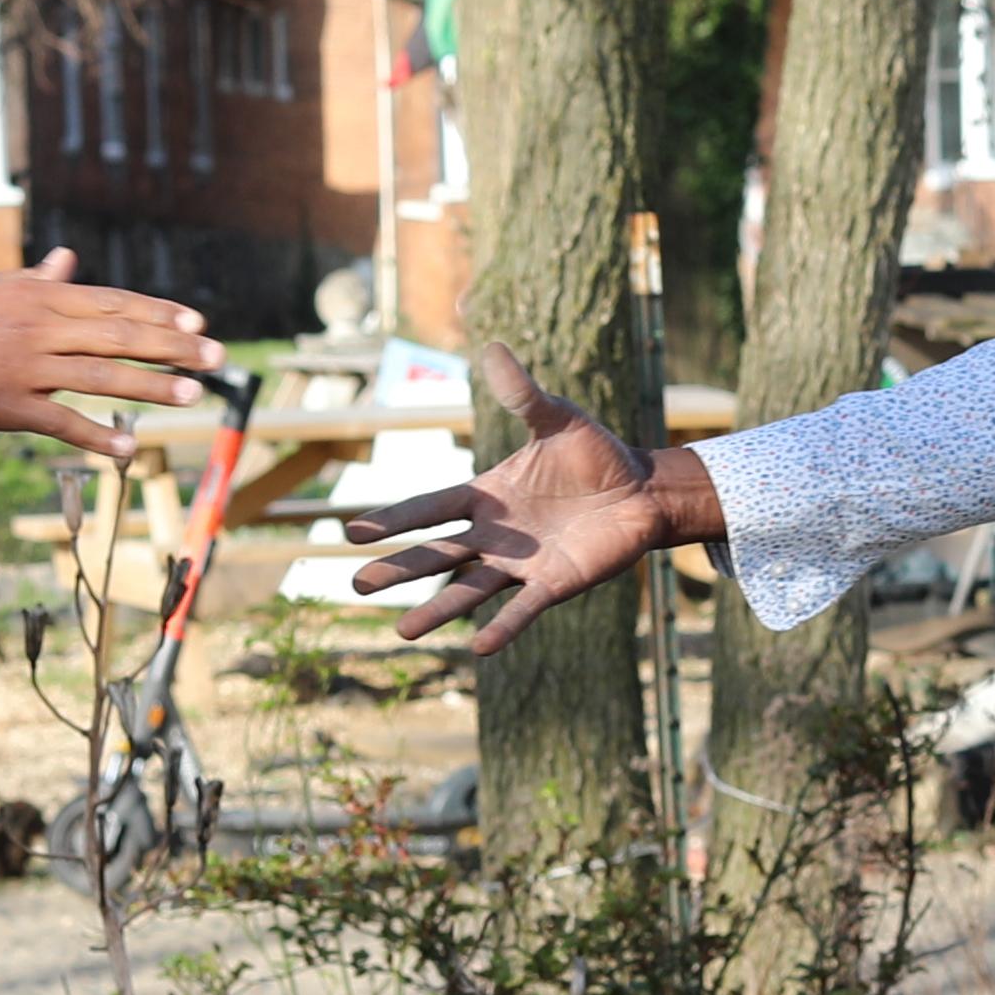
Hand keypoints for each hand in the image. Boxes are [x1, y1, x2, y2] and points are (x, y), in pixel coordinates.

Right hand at [0, 253, 221, 447]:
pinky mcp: (7, 408)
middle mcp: (38, 329)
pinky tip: (127, 449)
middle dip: (173, 346)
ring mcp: (25, 369)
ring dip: (151, 386)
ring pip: (100, 376)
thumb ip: (33, 280)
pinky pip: (61, 423)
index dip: (158, 312)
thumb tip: (66, 260)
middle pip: (119, 335)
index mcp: (37, 298)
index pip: (112, 302)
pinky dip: (96, 436)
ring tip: (192, 394)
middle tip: (216, 358)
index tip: (198, 321)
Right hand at [329, 342, 712, 659]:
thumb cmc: (595, 454)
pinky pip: (523, 609)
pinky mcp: (554, 584)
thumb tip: (492, 345)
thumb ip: (522, 392)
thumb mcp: (557, 417)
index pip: (430, 507)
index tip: (353, 531)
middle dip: (399, 568)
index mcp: (487, 495)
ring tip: (403, 631)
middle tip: (356, 583)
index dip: (393, 519)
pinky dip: (502, 628)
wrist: (641, 490)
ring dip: (437, 609)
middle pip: (436, 552)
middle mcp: (495, 534)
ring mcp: (521, 563)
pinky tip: (478, 649)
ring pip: (469, 589)